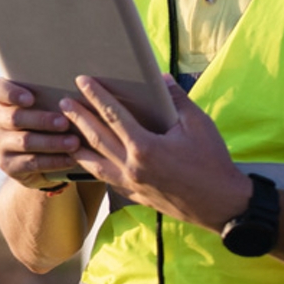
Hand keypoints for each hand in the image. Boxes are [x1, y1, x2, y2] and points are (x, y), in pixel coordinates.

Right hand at [0, 77, 83, 188]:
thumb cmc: (53, 123)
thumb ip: (57, 97)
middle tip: (65, 123)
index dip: (10, 92)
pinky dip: (54, 161)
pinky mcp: (8, 165)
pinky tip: (71, 159)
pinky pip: (31, 162)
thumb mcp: (52, 107)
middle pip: (14, 117)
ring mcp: (1, 143)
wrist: (45, 159)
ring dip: (52, 142)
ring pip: (25, 141)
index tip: (31, 98)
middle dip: (42, 120)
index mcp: (5, 99)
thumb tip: (82, 88)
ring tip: (74, 143)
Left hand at [61, 74, 251, 231]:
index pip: (113, 115)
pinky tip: (87, 160)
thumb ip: (176, 100)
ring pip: (95, 163)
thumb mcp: (198, 125)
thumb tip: (161, 79)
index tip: (83, 81)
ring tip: (65, 132)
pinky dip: (93, 168)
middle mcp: (132, 167)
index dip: (96, 96)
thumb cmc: (212, 163)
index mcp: (145, 147)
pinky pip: (106, 180)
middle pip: (97, 137)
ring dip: (78, 145)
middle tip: (62, 102)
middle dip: (78, 117)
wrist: (221, 204)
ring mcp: (131, 185)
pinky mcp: (135, 196)